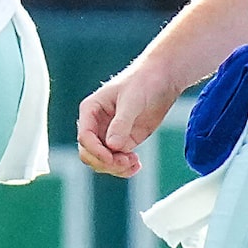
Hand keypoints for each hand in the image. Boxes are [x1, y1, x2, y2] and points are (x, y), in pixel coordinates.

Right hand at [77, 55, 184, 178]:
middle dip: (105, 162)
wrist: (162, 79)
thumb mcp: (132, 100)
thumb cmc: (143, 81)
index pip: (85, 137)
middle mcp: (96, 124)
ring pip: (103, 161)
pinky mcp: (124, 141)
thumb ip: (121, 123)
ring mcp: (110, 134)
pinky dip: (125, 168)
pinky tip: (136, 165)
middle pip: (89, 153)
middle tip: (125, 162)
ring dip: (116, 167)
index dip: (96, 151)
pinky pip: (117, 161)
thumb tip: (112, 146)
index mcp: (91, 110)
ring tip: (134, 163)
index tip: (112, 158)